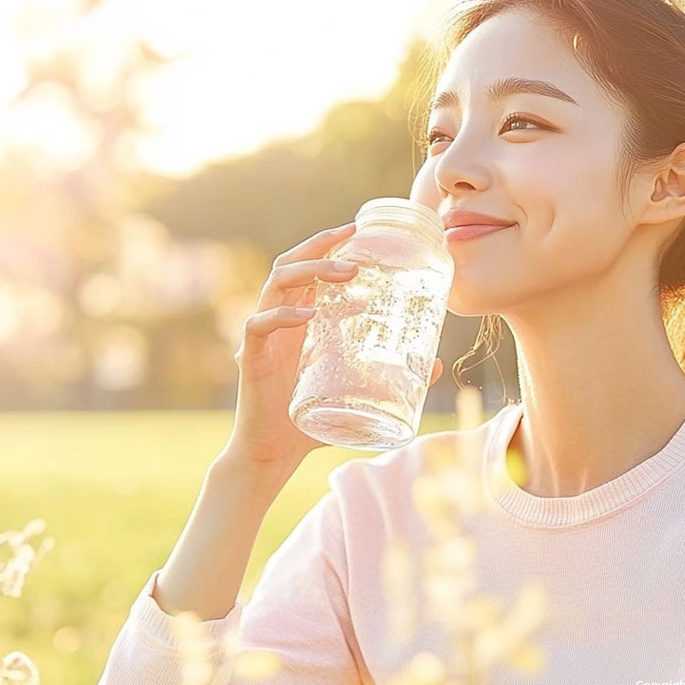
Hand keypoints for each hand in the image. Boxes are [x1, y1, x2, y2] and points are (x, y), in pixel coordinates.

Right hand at [225, 221, 443, 468]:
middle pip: (290, 264)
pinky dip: (282, 315)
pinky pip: (259, 325)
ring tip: (346, 270)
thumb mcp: (356, 393)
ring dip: (310, 269)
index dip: (327, 244)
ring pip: (277, 283)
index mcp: (300, 321)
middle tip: (353, 239)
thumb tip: (434, 364)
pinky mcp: (250, 358)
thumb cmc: (310, 422)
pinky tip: (307, 314)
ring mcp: (263, 337)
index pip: (307, 268)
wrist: (273, 456)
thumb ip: (390, 376)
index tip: (357, 228)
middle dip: (320, 245)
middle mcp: (279, 320)